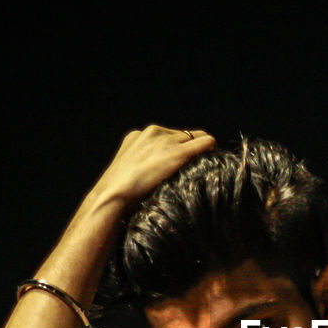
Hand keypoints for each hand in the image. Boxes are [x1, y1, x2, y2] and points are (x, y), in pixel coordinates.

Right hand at [90, 124, 215, 206]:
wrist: (113, 195)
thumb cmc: (119, 193)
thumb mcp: (129, 171)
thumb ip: (143, 164)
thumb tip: (157, 174)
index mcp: (139, 135)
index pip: (169, 136)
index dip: (177, 148)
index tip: (180, 164)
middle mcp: (154, 132)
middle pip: (184, 135)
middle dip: (190, 148)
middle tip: (196, 165)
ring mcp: (166, 141)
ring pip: (196, 138)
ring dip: (199, 151)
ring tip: (202, 167)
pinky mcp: (178, 153)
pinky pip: (205, 142)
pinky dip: (210, 149)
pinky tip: (213, 160)